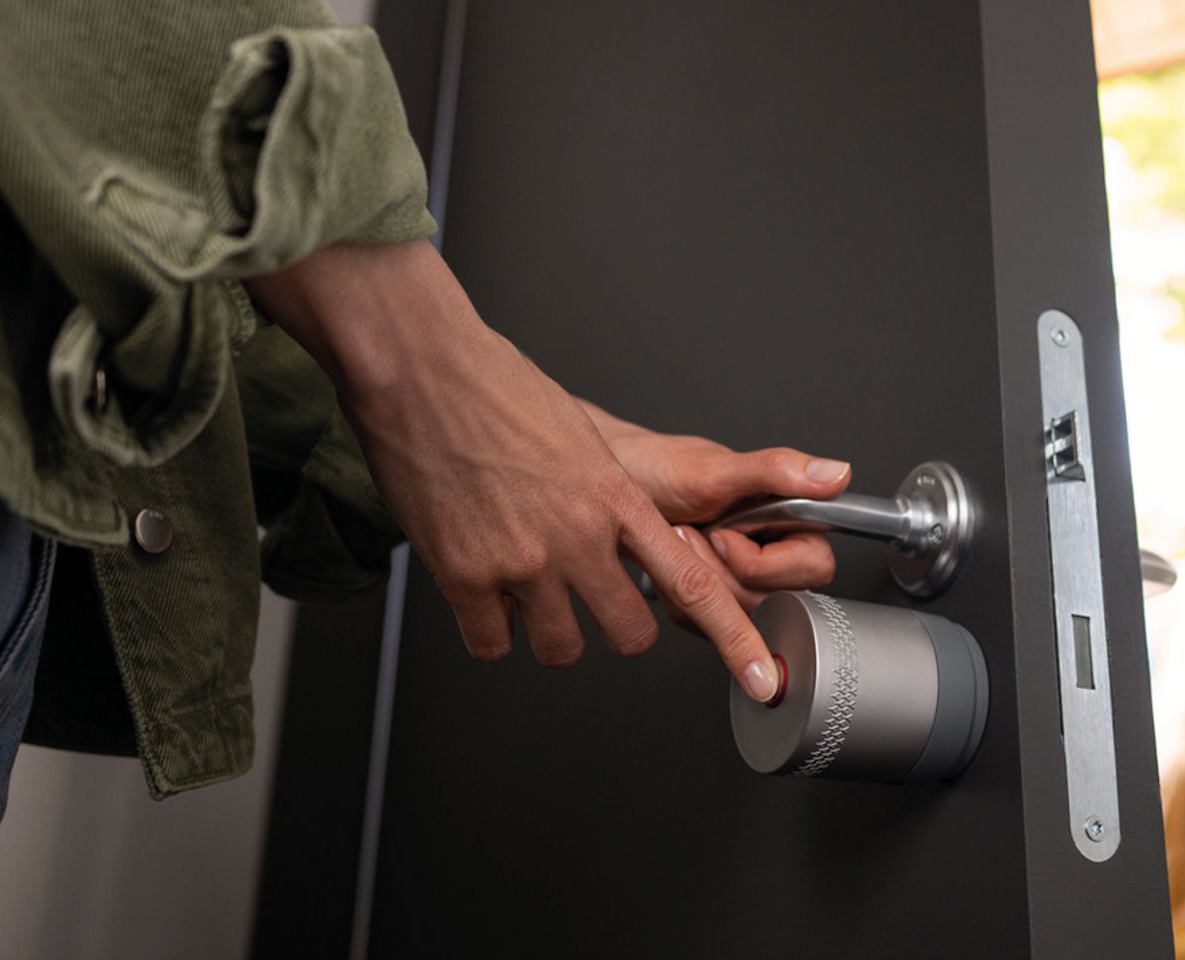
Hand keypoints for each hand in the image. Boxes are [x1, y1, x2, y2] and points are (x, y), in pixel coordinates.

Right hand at [244, 241, 780, 701]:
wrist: (424, 371)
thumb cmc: (496, 392)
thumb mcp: (580, 442)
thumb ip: (607, 500)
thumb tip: (619, 533)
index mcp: (618, 500)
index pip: (693, 584)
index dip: (734, 640)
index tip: (760, 679)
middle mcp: (579, 537)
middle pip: (629, 635)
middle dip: (610, 627)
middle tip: (585, 601)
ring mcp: (523, 562)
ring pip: (560, 648)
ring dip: (545, 629)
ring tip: (520, 585)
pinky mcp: (466, 577)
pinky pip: (492, 643)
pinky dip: (487, 627)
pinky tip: (477, 587)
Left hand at [580, 401, 848, 606]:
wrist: (607, 483)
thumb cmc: (657, 468)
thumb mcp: (716, 469)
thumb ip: (777, 470)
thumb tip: (836, 474)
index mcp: (789, 516)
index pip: (813, 567)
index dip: (764, 562)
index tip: (725, 536)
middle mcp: (773, 547)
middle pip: (776, 599)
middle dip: (722, 574)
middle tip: (696, 536)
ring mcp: (743, 576)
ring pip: (741, 619)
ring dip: (699, 584)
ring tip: (680, 542)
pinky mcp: (715, 597)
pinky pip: (709, 626)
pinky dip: (681, 602)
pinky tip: (672, 567)